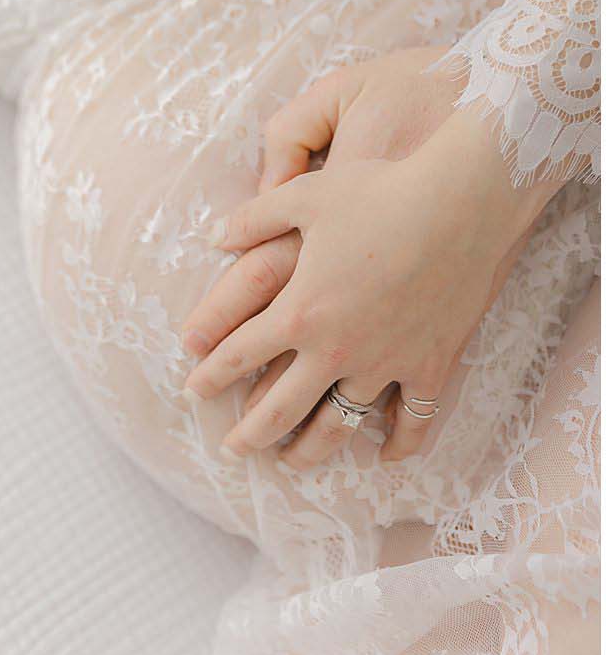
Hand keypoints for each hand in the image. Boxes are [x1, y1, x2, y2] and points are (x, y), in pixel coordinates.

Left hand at [182, 53, 537, 466]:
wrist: (461, 203)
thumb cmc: (375, 192)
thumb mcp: (300, 196)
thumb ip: (252, 219)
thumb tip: (215, 236)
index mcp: (297, 310)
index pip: (239, 354)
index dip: (211, 375)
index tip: (193, 391)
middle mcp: (336, 348)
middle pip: (282, 406)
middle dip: (251, 432)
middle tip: (232, 449)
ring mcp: (387, 363)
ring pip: (342, 425)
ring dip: (314, 448)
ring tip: (293, 462)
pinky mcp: (432, 366)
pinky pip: (414, 420)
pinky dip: (399, 444)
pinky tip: (384, 458)